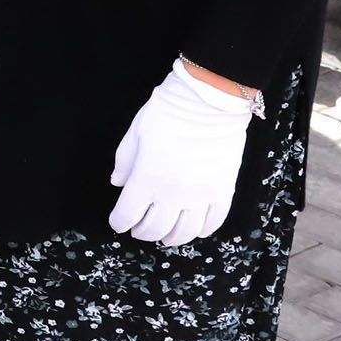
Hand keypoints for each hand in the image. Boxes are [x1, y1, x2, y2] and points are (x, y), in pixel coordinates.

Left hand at [108, 58, 254, 247]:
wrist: (208, 102)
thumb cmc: (167, 112)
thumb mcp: (136, 133)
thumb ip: (124, 161)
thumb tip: (118, 183)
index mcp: (146, 179)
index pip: (127, 215)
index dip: (119, 222)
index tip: (118, 221)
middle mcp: (172, 194)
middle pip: (154, 229)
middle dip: (142, 232)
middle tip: (139, 229)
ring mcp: (200, 196)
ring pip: (184, 233)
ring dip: (171, 238)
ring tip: (165, 235)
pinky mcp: (222, 193)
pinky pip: (212, 223)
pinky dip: (201, 231)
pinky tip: (194, 228)